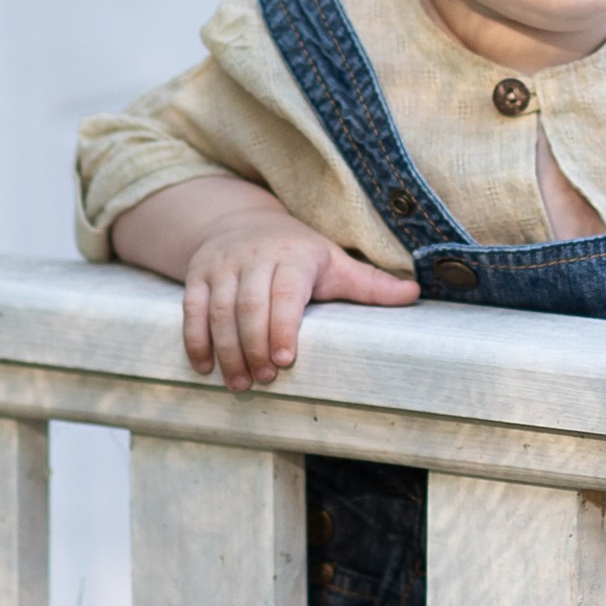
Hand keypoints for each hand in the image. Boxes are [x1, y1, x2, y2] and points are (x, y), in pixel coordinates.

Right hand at [184, 220, 419, 387]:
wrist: (242, 221)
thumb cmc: (298, 253)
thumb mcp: (335, 263)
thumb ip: (370, 284)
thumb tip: (415, 294)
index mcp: (293, 256)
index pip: (284, 292)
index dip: (281, 326)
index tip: (284, 360)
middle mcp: (253, 257)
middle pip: (248, 305)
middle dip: (253, 346)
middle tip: (263, 381)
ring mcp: (221, 266)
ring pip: (218, 310)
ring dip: (226, 350)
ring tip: (238, 383)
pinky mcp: (197, 276)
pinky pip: (191, 310)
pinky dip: (195, 341)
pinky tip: (204, 368)